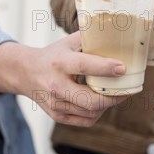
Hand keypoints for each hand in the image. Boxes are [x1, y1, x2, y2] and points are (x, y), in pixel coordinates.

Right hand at [0, 32, 127, 126]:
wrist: (25, 72)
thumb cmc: (54, 54)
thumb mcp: (69, 42)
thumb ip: (91, 37)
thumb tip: (117, 32)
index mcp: (60, 62)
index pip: (84, 66)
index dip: (105, 68)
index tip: (123, 68)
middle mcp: (55, 85)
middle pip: (90, 99)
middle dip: (113, 96)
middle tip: (127, 89)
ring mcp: (55, 103)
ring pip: (91, 111)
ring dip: (108, 104)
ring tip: (116, 94)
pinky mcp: (57, 115)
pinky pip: (86, 120)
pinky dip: (98, 112)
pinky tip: (102, 102)